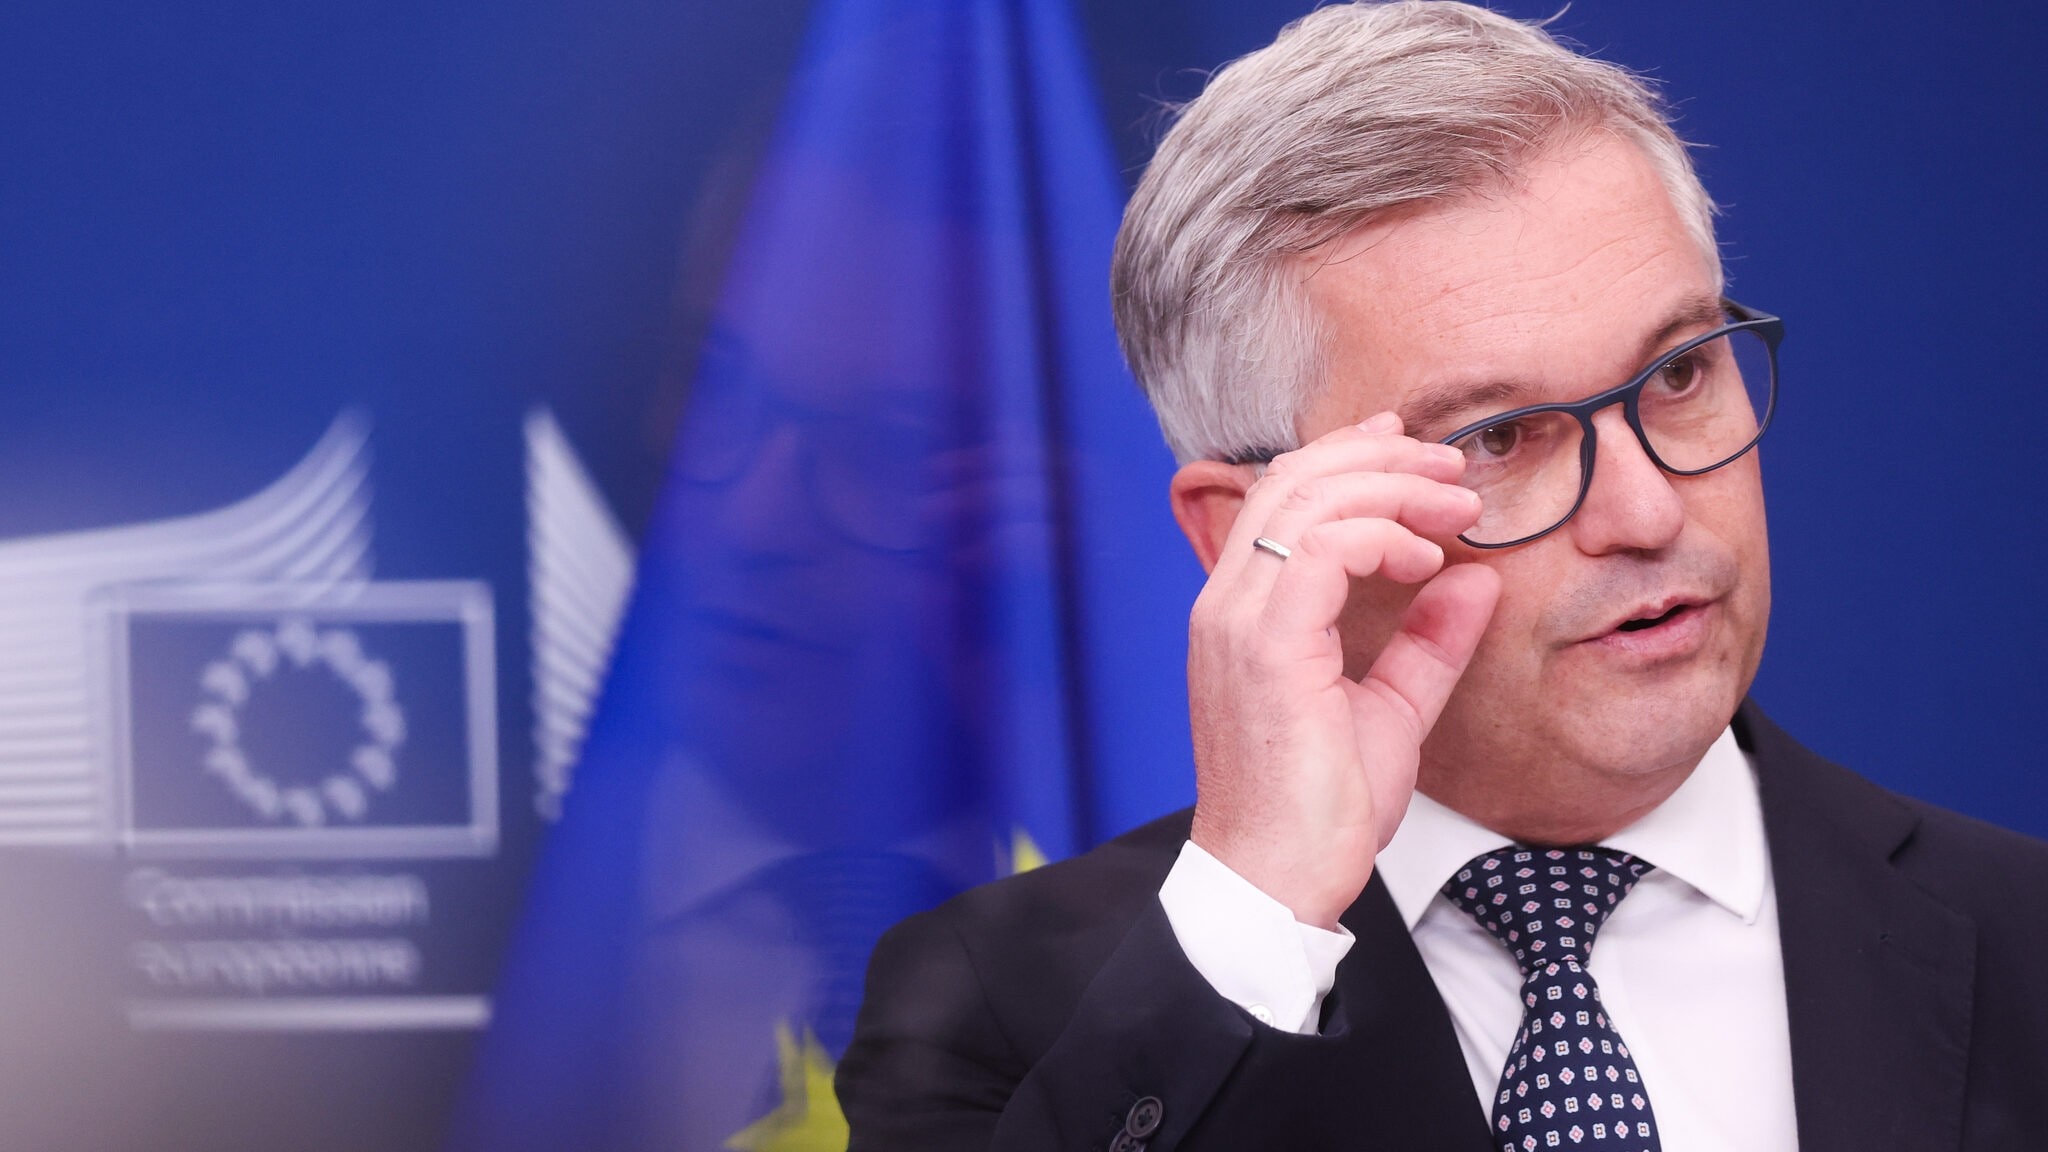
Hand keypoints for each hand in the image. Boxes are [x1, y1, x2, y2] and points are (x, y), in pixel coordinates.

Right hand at [1174, 412, 1499, 929]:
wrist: (1278, 881)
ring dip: (1393, 488)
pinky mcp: (1267, 647)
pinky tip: (1426, 558)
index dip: (1347, 457)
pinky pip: (1324, 550)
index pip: (1282, 497)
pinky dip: (1382, 535)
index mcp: (1243, 612)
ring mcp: (1238, 622)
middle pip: (1293, 480)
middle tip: (1452, 467)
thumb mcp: (1390, 711)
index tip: (1413, 449)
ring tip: (1457, 505)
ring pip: (1308, 501)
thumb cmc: (1318, 811)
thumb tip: (1473, 583)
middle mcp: (1228, 605)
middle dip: (1380, 457)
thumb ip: (1427, 644)